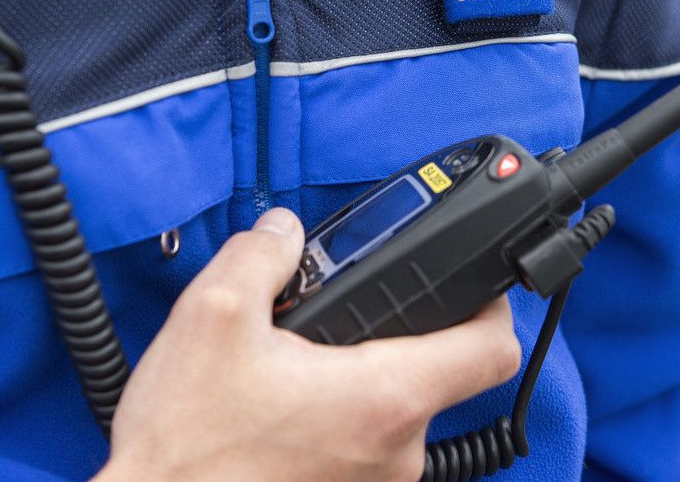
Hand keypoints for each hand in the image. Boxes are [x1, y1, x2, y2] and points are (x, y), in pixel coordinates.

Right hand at [96, 208, 519, 481]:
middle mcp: (395, 450)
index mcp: (381, 397)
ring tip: (299, 358)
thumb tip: (284, 229)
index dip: (493, 303)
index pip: (492, 349)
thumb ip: (261, 254)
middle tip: (345, 310)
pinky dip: (341, 411)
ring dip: (362, 373)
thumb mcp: (213, 315)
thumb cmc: (186, 441)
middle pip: (442, 374)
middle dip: (399, 332)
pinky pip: (368, 440)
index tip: (471, 281)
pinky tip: (287, 400)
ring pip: (398, 407)